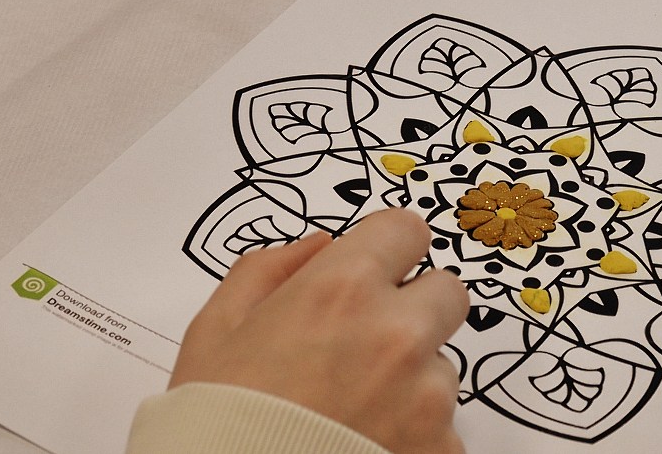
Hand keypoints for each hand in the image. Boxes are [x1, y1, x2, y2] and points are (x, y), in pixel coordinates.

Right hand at [171, 208, 470, 453]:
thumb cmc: (219, 419)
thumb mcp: (216, 328)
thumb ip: (267, 270)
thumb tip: (317, 246)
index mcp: (341, 289)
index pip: (406, 230)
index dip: (387, 249)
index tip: (375, 270)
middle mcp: (396, 332)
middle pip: (445, 291)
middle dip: (413, 308)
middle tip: (366, 344)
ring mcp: (427, 396)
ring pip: (443, 365)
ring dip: (412, 378)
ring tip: (353, 409)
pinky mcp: (441, 449)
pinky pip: (444, 427)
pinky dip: (414, 434)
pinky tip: (365, 442)